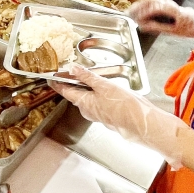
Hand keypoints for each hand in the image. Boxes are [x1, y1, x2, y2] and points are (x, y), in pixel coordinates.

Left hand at [50, 64, 184, 167]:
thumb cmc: (125, 107)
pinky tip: (103, 88)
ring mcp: (98, 114)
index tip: (50, 77)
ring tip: (87, 77)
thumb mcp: (104, 86)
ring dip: (85, 88)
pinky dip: (96, 93)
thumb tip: (72, 68)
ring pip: (87, 99)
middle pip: (75, 94)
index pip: (65, 91)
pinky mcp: (108, 115)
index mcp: (84, 103)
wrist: (143, 123)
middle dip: (72, 83)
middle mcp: (88, 110)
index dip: (57, 83)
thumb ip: (87, 77)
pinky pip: (97, 102)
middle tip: (70, 72)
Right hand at [127, 0, 193, 37]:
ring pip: (152, 0)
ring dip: (141, 4)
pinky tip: (142, 8)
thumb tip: (144, 26)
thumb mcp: (173, 31)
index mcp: (171, 9)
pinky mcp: (168, 4)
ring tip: (132, 10)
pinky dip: (146, 4)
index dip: (143, 13)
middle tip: (129, 13)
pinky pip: (155, 1)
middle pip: (150, 1)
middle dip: (138, 6)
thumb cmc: (190, 28)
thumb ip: (158, 27)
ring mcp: (169, 3)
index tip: (136, 19)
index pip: (153, 8)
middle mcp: (169, 3)